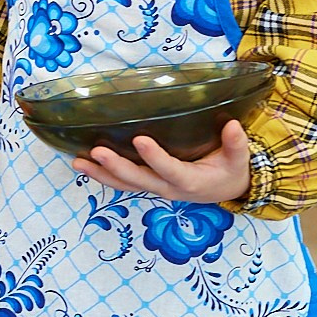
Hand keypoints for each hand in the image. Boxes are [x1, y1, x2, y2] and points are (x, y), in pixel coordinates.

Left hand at [73, 120, 251, 203]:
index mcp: (191, 181)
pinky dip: (102, 175)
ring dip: (100, 175)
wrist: (227, 189)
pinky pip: (123, 183)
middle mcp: (168, 188)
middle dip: (116, 168)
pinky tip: (83, 163)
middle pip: (139, 181)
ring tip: (78, 162)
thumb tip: (234, 126)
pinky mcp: (148, 184)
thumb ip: (236, 145)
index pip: (171, 171)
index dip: (155, 158)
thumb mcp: (237, 159)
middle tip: (97, 152)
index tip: (140, 140)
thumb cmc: (230, 170)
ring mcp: (155, 188)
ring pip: (125, 185)